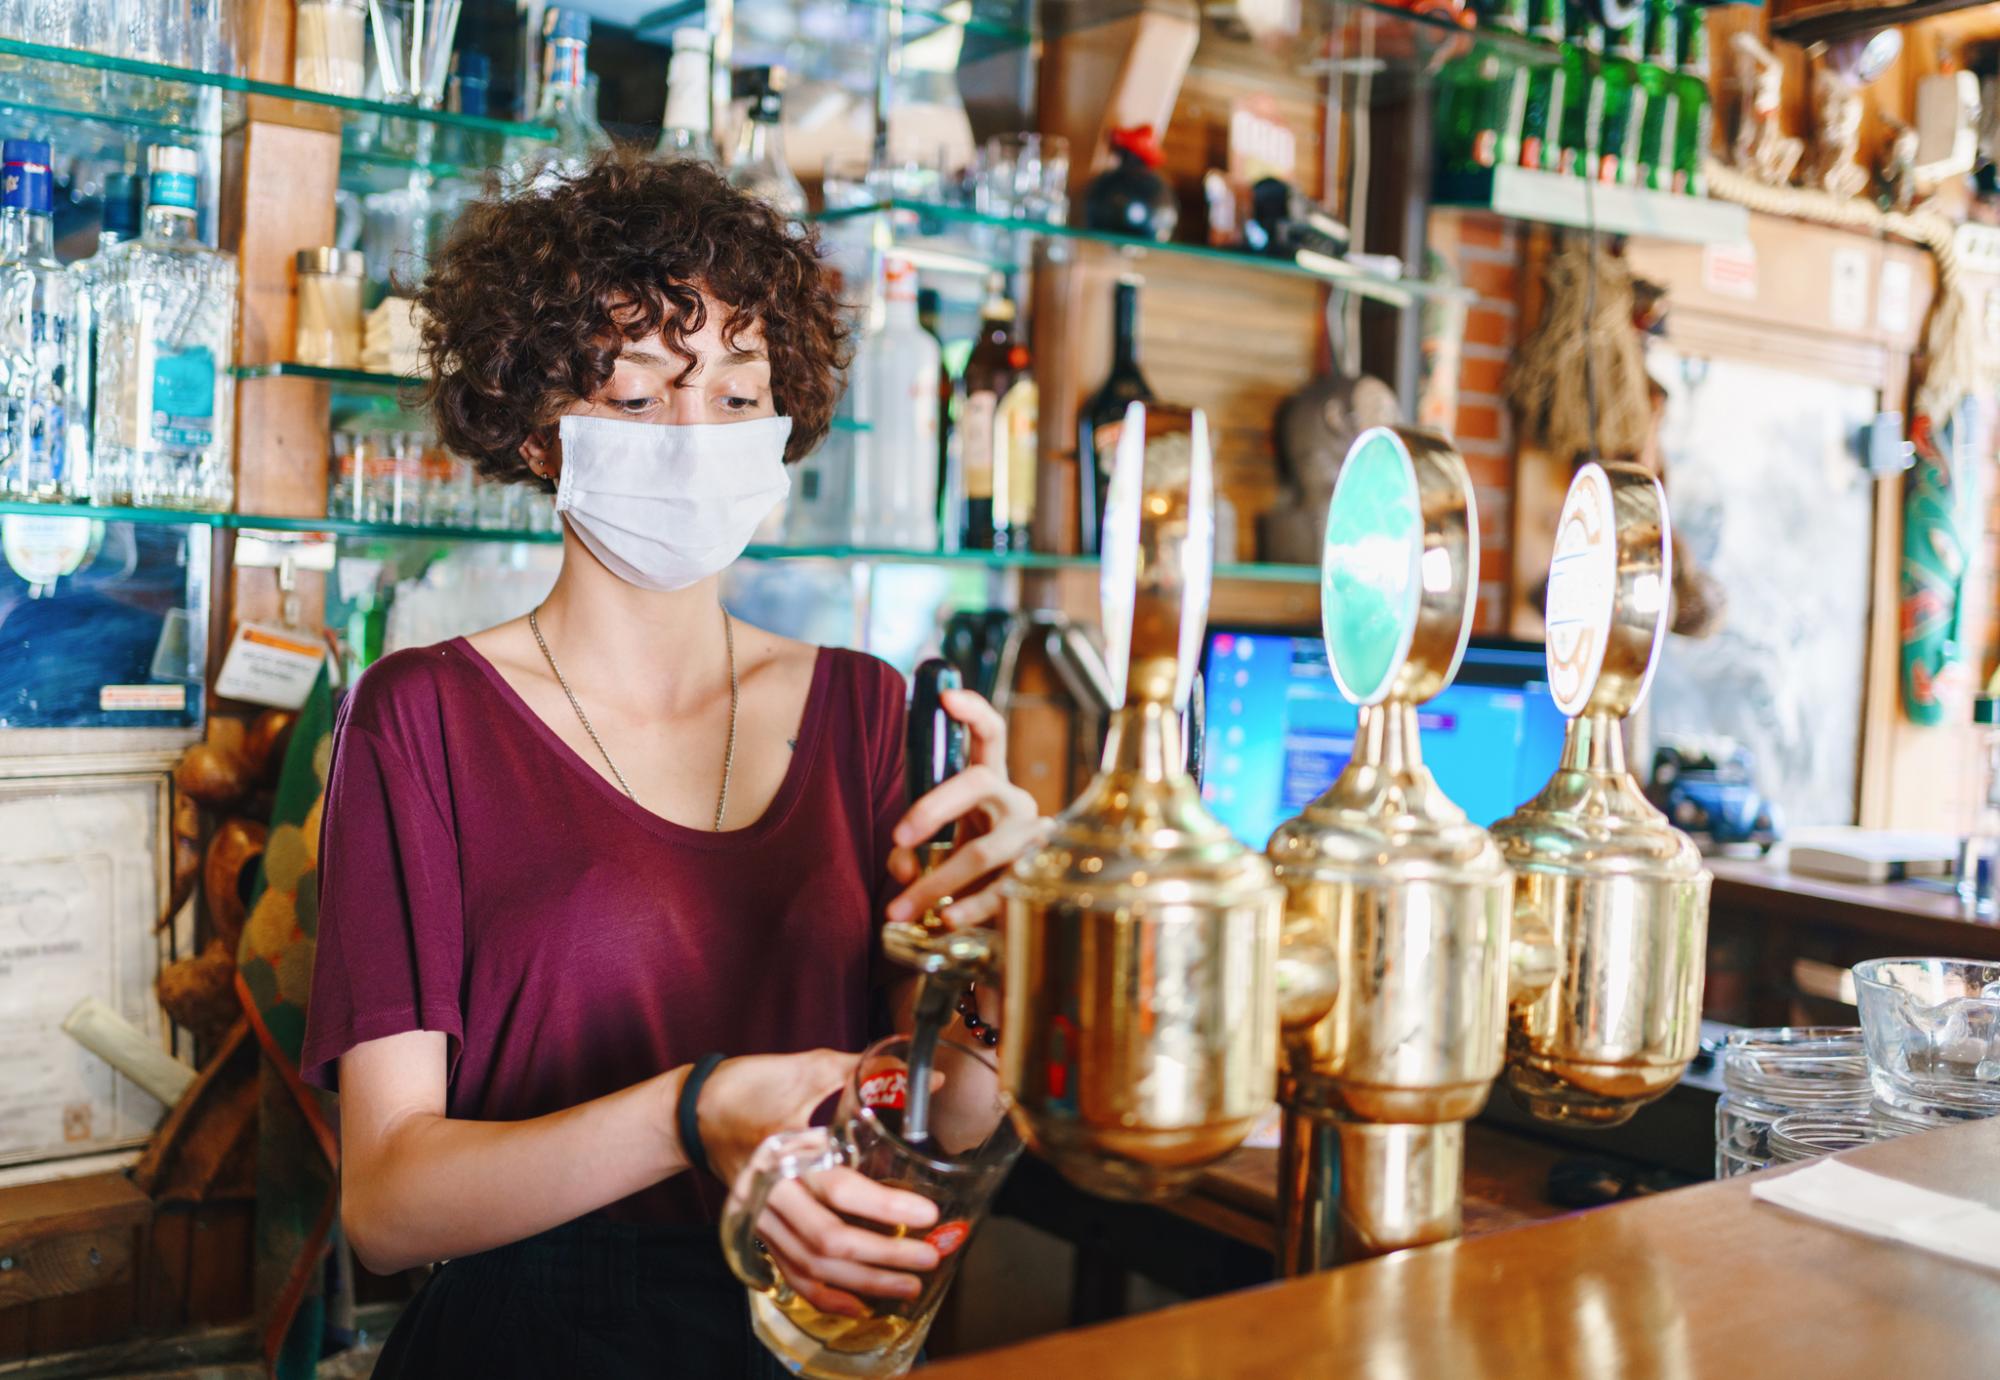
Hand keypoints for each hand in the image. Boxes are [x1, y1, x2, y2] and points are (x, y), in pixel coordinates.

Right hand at [699, 1050, 940, 1316]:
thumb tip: (932, 1081)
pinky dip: (823, 1295)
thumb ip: (870, 1073)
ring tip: (908, 1286)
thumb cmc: (753, 1083)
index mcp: (785, 1149)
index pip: (840, 1189)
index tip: (928, 1215)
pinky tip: (857, 1305)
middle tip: (929, 1257)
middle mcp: (770, 1191)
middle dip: (883, 1256)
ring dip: (861, 1283)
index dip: (886, 1207)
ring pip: (811, 1265)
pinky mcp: (757, 1230)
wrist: (694, 1109)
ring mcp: (761, 1217)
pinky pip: (790, 1272)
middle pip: (828, 1239)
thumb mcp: (810, 1067)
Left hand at [885, 688, 1048, 931]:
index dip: (973, 712)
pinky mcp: (1036, 878)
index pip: (990, 735)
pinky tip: (946, 920)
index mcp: (992, 782)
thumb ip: (913, 851)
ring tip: (896, 908)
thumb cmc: (970, 860)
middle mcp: (1015, 802)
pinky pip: (1001, 892)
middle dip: (932, 807)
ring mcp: (1030, 840)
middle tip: (897, 839)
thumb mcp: (939, 845)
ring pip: (981, 851)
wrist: (1021, 901)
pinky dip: (968, 908)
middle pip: (977, 783)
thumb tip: (905, 868)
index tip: (946, 697)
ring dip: (935, 884)